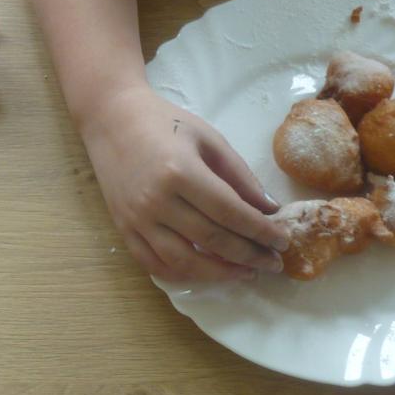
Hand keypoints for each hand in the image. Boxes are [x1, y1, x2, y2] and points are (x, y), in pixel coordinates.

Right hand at [82, 86, 288, 281]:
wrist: (111, 119)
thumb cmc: (164, 123)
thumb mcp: (209, 139)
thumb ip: (240, 176)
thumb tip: (269, 210)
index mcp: (181, 172)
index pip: (230, 212)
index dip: (260, 231)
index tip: (283, 241)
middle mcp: (157, 201)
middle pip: (212, 240)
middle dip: (249, 256)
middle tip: (273, 264)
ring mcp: (137, 219)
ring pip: (184, 262)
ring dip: (220, 273)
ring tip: (246, 273)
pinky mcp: (124, 229)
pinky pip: (155, 264)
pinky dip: (184, 275)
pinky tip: (208, 273)